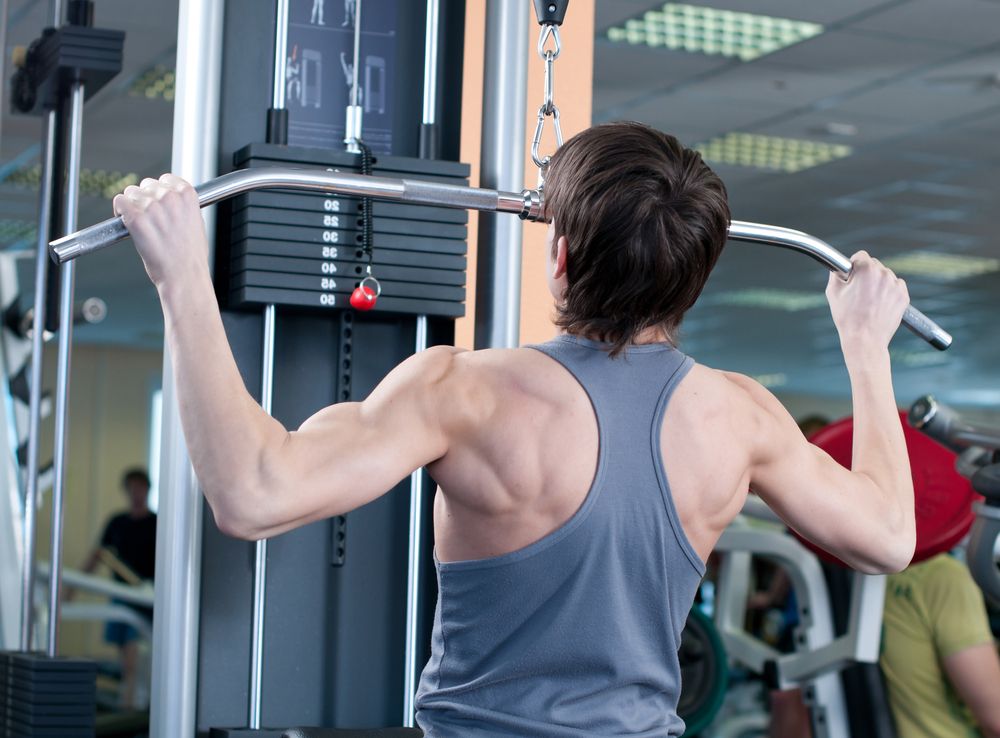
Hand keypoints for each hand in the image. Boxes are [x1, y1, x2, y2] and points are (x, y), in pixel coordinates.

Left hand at [112, 174, 207, 288]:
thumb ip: (183, 208)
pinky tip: (124, 220)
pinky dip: (119, 210)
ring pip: (131, 192)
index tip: (157, 200)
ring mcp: (151, 207)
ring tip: (137, 221)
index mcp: (188, 196)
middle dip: (145, 198)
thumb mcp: (197, 225)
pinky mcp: (135, 218)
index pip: (167, 179)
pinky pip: (120, 201)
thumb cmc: (191, 257)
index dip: (160, 190)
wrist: (184, 276)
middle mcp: (170, 197)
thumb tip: (169, 203)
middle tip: (147, 216)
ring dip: (132, 204)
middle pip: (147, 185)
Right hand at [826, 251, 908, 351]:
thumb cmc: (847, 318)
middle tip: (858, 291)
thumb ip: (835, 274)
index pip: (861, 255)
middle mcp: (884, 274)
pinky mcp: (903, 296)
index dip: (853, 265)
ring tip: (869, 301)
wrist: (865, 339)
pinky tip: (879, 304)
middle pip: (874, 265)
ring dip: (878, 283)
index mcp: (866, 269)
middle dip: (866, 274)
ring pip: (885, 276)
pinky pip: (895, 286)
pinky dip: (888, 292)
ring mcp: (896, 285)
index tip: (851, 275)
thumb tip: (839, 267)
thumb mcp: (833, 293)